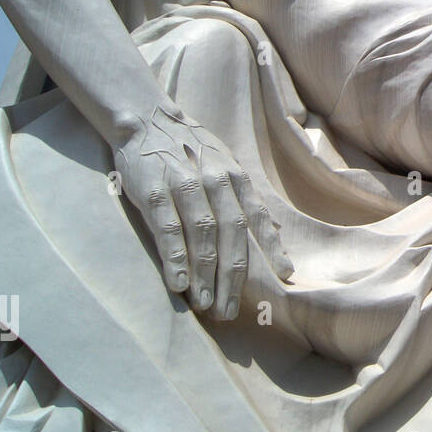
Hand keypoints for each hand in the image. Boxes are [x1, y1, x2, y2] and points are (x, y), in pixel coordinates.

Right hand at [113, 106, 292, 320]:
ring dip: (206, 273)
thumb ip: (245, 200)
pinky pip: (169, 228)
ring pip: (202, 235)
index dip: (272, 248)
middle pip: (231, 234)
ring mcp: (185, 185)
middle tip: (229, 310)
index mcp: (235, 178)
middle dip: (233, 276)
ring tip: (207, 305)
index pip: (257, 218)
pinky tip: (180, 283)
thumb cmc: (190, 151)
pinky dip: (176, 257)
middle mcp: (215, 182)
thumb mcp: (225, 166)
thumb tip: (274, 232)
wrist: (146, 120)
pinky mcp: (154, 190)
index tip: (285, 277)